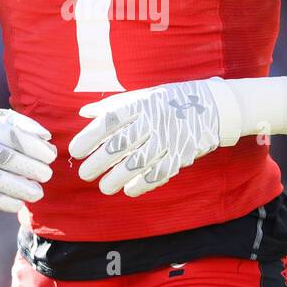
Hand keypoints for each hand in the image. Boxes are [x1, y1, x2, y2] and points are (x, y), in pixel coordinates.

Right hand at [0, 107, 56, 212]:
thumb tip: (46, 138)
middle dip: (30, 169)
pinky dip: (2, 202)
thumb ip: (24, 124)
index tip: (50, 156)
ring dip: (19, 188)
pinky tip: (18, 203)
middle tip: (47, 175)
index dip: (34, 148)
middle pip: (3, 158)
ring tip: (38, 193)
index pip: (12, 136)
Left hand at [69, 78, 235, 197]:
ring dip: (118, 178)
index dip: (90, 137)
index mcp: (141, 104)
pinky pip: (160, 173)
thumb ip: (112, 106)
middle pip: (121, 145)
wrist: (212, 107)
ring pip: (138, 163)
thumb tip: (83, 113)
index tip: (75, 151)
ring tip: (104, 187)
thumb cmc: (168, 101)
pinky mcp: (182, 154)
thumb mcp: (142, 96)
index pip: (110, 121)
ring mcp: (169, 139)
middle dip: (99, 162)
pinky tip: (129, 190)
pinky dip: (143, 184)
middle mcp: (154, 121)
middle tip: (84, 174)